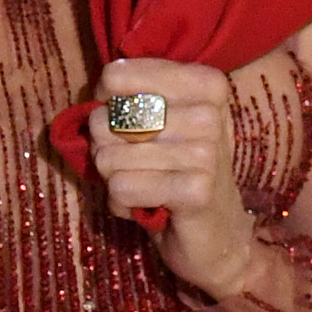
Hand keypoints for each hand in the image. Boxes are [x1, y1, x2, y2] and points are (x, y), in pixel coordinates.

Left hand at [86, 56, 257, 303]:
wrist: (218, 235)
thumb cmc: (180, 172)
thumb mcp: (163, 122)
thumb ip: (130, 98)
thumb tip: (92, 102)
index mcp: (205, 84)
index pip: (116, 75)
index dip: (103, 104)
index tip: (123, 123)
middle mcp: (209, 112)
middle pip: (106, 119)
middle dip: (106, 149)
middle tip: (136, 165)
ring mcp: (206, 152)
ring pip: (108, 157)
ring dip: (114, 180)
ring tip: (145, 187)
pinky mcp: (195, 191)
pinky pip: (120, 187)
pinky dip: (121, 204)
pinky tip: (148, 206)